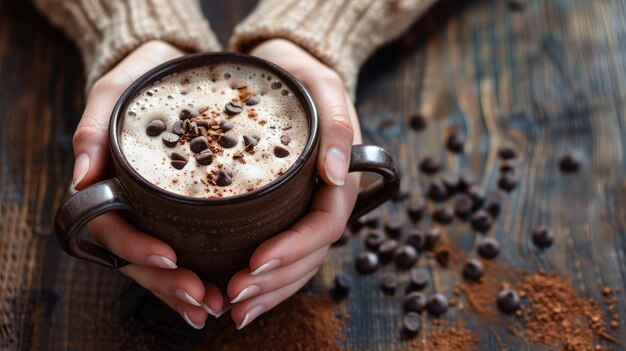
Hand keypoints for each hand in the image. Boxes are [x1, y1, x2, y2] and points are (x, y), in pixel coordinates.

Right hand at [72, 41, 224, 328]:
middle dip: (169, 285)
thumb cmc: (144, 75)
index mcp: (108, 183)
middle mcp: (130, 205)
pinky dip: (202, 273)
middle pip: (139, 259)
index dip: (136, 249)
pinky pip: (189, 249)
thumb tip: (81, 178)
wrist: (177, 66)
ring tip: (215, 304)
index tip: (169, 258)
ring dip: (186, 290)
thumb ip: (95, 126)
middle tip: (203, 299)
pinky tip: (220, 290)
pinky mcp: (185, 210)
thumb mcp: (117, 89)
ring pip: (163, 265)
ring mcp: (157, 211)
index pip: (111, 229)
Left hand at [227, 39, 362, 328]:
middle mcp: (324, 200)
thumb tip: (339, 172)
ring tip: (234, 309)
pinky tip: (242, 297)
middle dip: (276, 280)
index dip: (295, 248)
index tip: (258, 260)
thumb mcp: (321, 85)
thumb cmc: (301, 77)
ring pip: (297, 264)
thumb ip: (337, 126)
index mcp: (339, 177)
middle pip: (310, 254)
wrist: (285, 70)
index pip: (324, 224)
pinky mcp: (285, 214)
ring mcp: (305, 210)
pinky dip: (265, 281)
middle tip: (235, 295)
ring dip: (269, 291)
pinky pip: (282, 254)